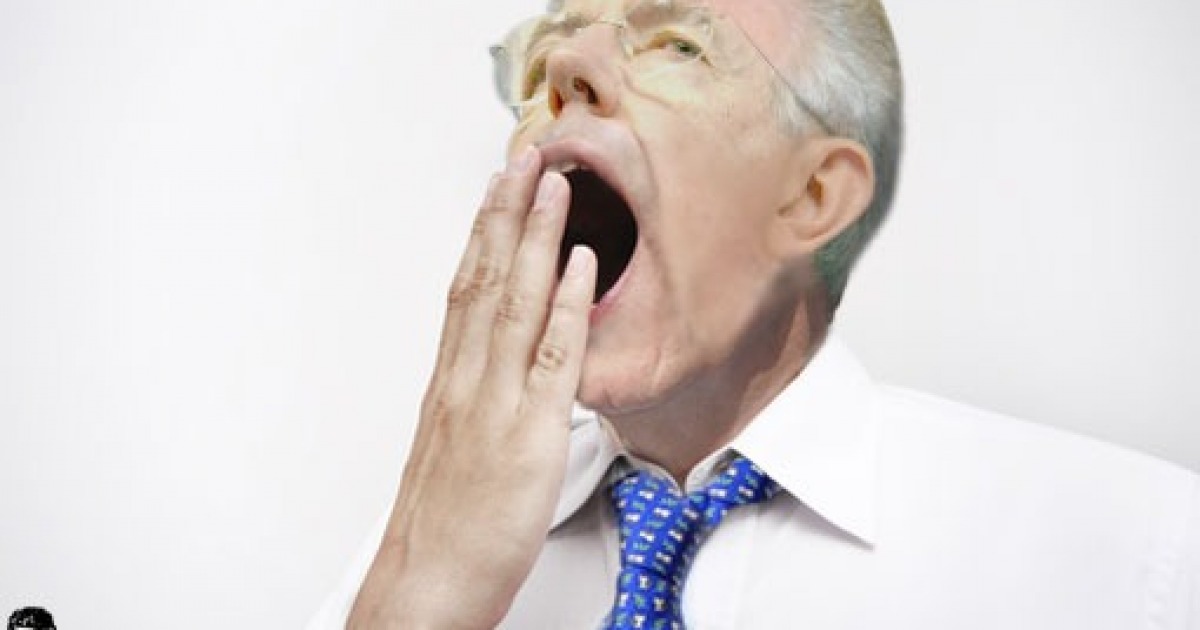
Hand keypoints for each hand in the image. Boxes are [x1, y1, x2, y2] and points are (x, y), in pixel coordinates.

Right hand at [347, 146, 596, 628]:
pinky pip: (551, 355)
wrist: (424, 588)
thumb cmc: (441, 529)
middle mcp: (465, 381)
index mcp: (449, 384)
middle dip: (505, 213)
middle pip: (483, 279)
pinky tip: (579, 264)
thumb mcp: (452, 451)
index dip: (483, 234)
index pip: (464, 290)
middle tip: (522, 158)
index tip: (496, 190)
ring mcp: (493, 402)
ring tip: (550, 183)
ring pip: (512, 301)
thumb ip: (474, 404)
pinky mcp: (527, 432)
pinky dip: (565, 303)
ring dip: (534, 236)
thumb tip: (498, 376)